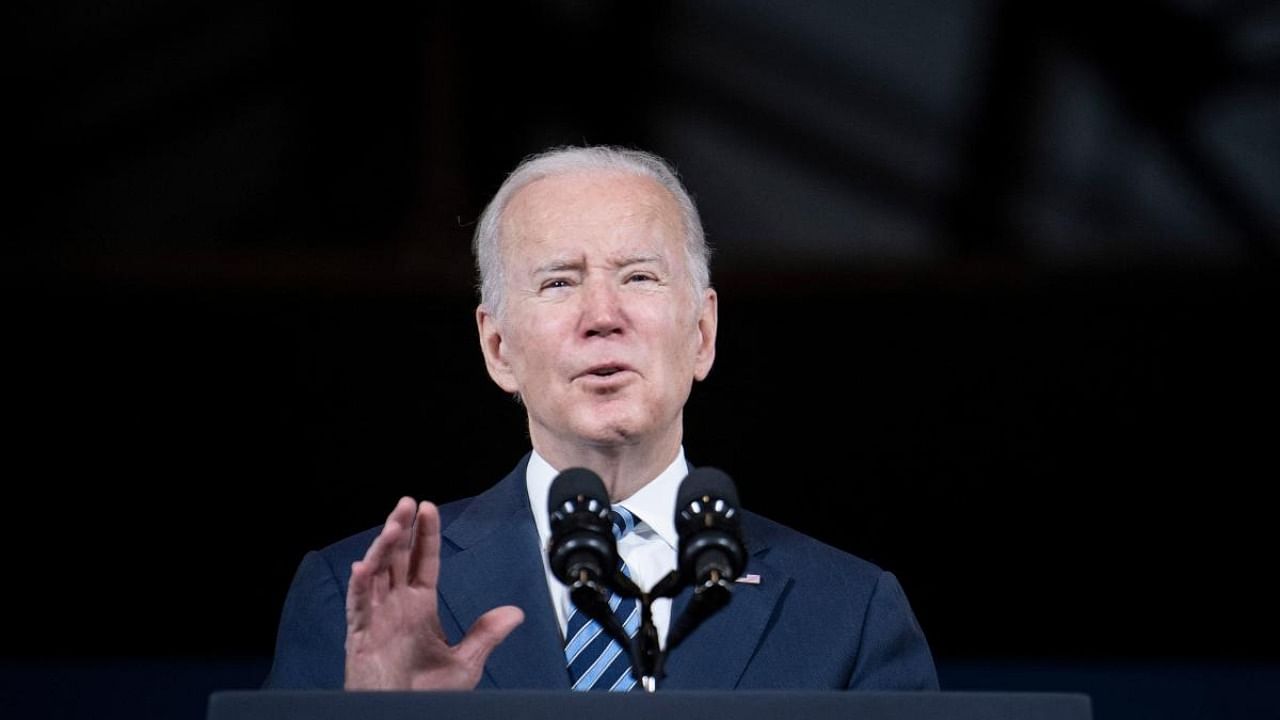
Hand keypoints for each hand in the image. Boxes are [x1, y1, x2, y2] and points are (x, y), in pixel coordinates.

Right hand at [344, 497, 524, 688]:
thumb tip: (514, 613)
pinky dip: (359, 588)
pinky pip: (358, 607)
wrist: (404, 716)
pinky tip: (363, 567)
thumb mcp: (465, 662)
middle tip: (407, 502)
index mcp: (420, 607)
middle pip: (397, 558)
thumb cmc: (427, 695)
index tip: (429, 508)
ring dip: (382, 549)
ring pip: (376, 574)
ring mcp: (377, 618)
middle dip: (401, 529)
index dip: (425, 535)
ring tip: (393, 526)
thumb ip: (486, 634)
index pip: (423, 562)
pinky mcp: (361, 637)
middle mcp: (396, 606)